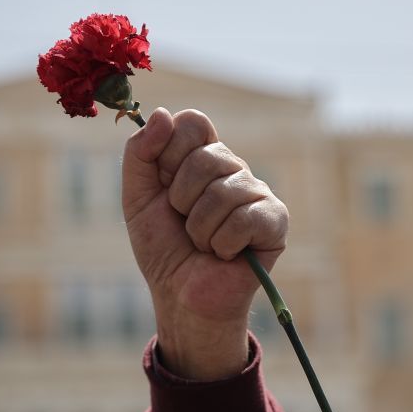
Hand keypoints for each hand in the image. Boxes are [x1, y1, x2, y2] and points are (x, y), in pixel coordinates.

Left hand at [122, 107, 288, 380]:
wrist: (180, 298)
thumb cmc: (163, 248)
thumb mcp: (137, 197)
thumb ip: (139, 153)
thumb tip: (164, 114)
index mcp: (203, 157)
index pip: (193, 122)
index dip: (170, 152)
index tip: (163, 184)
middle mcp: (234, 169)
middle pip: (205, 157)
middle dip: (181, 199)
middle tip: (185, 223)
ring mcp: (258, 193)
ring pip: (222, 192)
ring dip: (199, 229)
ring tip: (204, 243)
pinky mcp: (275, 221)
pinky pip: (244, 219)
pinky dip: (222, 244)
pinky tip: (226, 254)